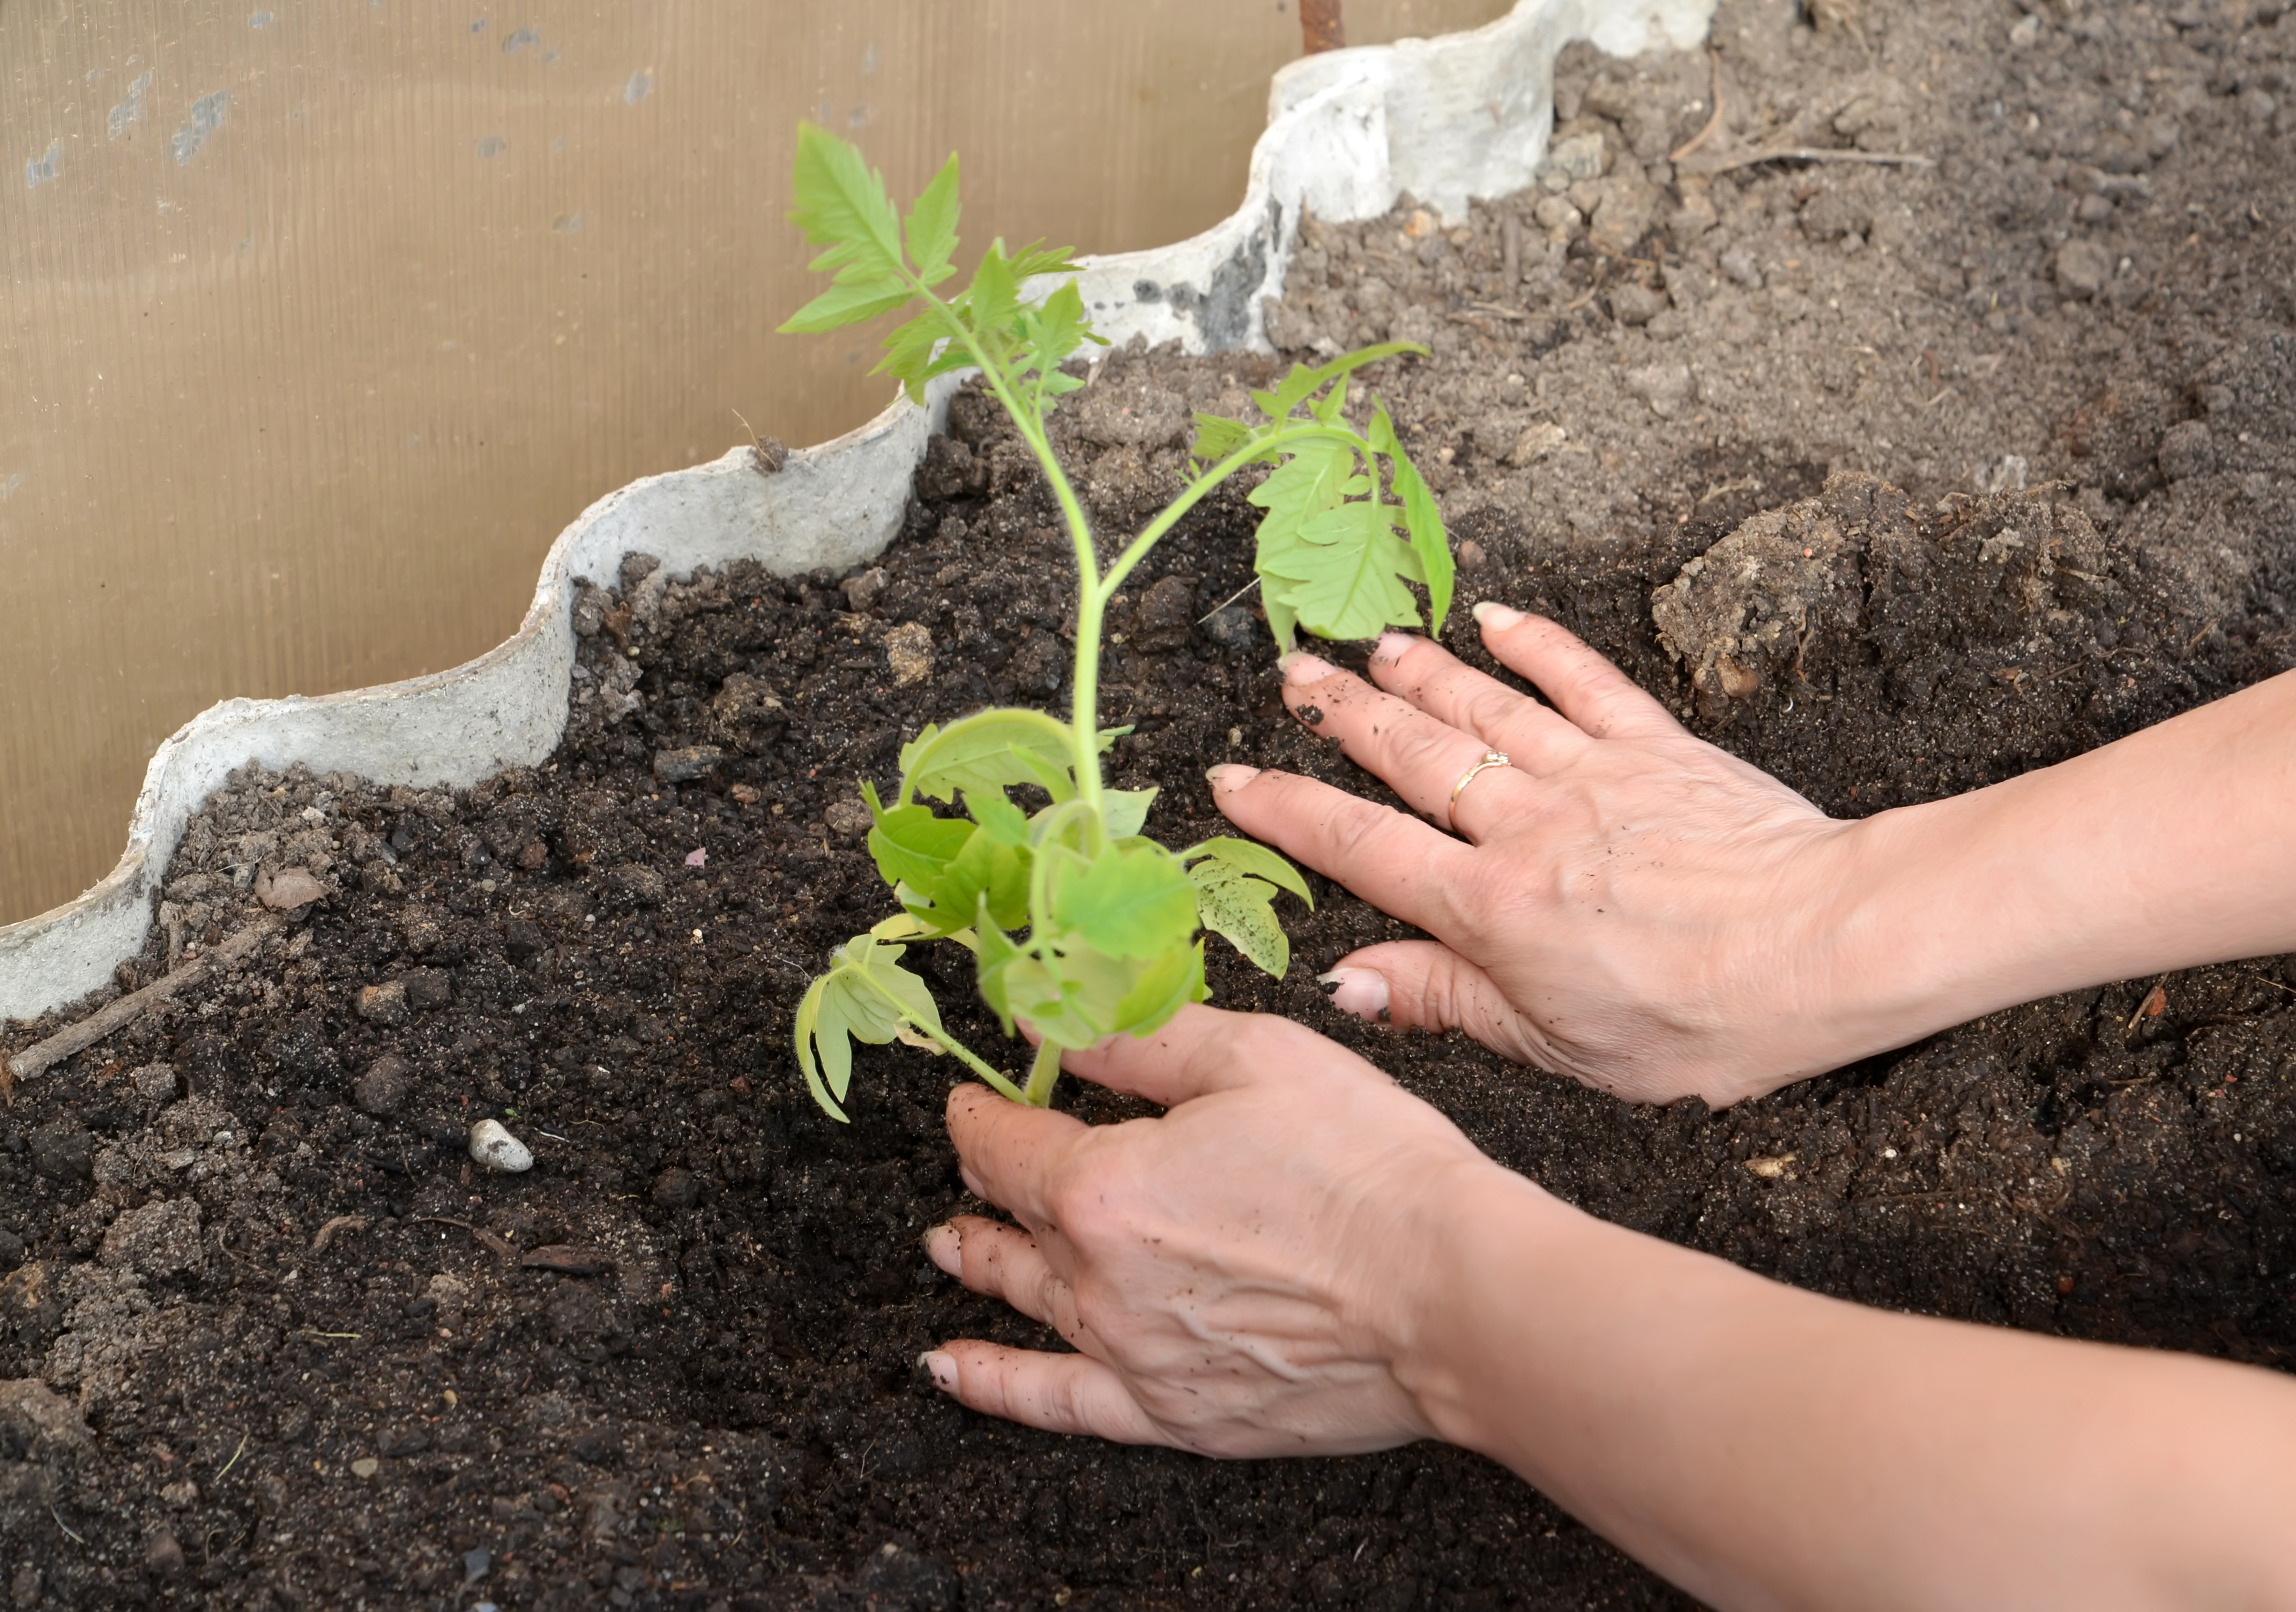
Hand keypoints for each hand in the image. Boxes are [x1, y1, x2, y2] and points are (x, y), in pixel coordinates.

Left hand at [918, 1004, 1505, 1454]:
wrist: (1452, 1293)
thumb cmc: (1367, 1166)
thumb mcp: (1254, 1057)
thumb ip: (1137, 1039)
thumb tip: (1048, 1020)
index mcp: (1104, 1184)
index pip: (1009, 1143)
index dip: (981, 1111)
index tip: (973, 1095)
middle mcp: (1098, 1278)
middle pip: (1014, 1221)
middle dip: (986, 1181)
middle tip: (974, 1162)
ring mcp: (1133, 1354)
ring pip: (1027, 1304)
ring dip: (978, 1265)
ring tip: (949, 1246)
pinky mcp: (1176, 1413)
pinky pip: (1055, 1404)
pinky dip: (993, 1385)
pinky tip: (948, 1369)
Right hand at [1213, 603, 1857, 1106]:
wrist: (1828, 949)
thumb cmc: (1704, 1020)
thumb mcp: (1556, 1045)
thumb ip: (1446, 1001)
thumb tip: (1349, 982)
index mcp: (1490, 908)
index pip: (1360, 848)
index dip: (1287, 811)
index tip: (1232, 781)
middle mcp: (1526, 827)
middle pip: (1410, 757)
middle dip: (1339, 715)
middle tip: (1290, 678)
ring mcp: (1592, 777)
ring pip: (1483, 708)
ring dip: (1419, 674)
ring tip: (1367, 646)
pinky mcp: (1660, 750)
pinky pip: (1585, 682)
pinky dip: (1537, 646)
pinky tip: (1495, 619)